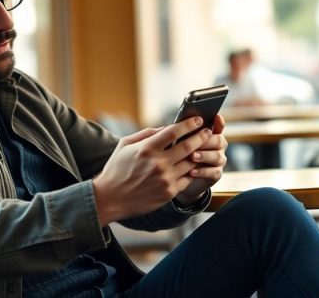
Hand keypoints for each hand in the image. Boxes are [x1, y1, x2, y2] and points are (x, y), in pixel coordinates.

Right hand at [92, 116, 211, 225]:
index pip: (174, 131)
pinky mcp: (169, 193)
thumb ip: (146, 133)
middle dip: (201, 136)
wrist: (110, 198)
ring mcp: (165, 179)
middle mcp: (158, 164)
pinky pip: (188, 179)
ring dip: (200, 154)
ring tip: (205, 147)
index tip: (198, 120)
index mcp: (147, 149)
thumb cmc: (116, 168)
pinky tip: (195, 165)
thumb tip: (166, 127)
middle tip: (208, 131)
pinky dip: (192, 171)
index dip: (189, 124)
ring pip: (191, 163)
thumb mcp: (125, 144)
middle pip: (188, 146)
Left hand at [174, 115, 227, 205]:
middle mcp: (218, 146)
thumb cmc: (178, 154)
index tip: (215, 117)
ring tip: (192, 156)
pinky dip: (203, 171)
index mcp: (211, 135)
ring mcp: (218, 160)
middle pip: (219, 141)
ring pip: (218, 157)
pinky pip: (214, 172)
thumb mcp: (176, 142)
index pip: (219, 126)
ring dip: (204, 156)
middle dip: (207, 141)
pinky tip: (192, 171)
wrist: (180, 177)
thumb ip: (178, 134)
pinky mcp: (216, 174)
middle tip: (195, 142)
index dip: (219, 122)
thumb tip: (167, 127)